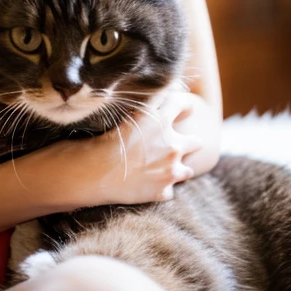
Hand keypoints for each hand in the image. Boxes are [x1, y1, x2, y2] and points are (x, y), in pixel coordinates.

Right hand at [35, 91, 202, 208]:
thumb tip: (151, 99)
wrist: (95, 172)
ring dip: (177, 169)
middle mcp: (172, 145)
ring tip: (161, 169)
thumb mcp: (124, 115)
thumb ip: (143, 107)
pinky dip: (159, 189)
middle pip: (196, 142)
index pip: (183, 105)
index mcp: (161, 121)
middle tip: (174, 144)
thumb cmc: (101, 139)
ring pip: (187, 170)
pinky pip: (168, 191)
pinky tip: (146, 185)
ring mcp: (170, 171)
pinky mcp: (163, 192)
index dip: (184, 106)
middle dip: (188, 143)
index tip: (184, 109)